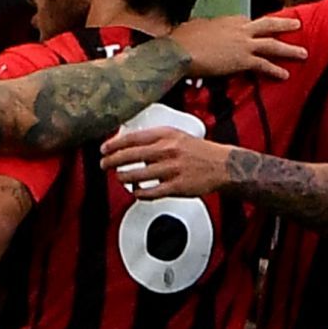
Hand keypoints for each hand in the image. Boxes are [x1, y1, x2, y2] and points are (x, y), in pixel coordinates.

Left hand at [98, 127, 234, 198]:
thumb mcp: (176, 135)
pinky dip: (139, 193)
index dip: (114, 144)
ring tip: (119, 177)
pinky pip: (150, 192)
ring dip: (123, 177)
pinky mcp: (176, 187)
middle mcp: (168, 150)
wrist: (223, 165)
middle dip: (112, 161)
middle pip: (130, 155)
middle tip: (104, 164)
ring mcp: (171, 169)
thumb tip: (129, 144)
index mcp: (166, 135)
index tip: (104, 149)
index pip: (132, 138)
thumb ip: (155, 139)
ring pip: (137, 175)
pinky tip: (136, 191)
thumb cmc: (198, 151)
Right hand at [169, 14, 305, 80]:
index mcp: (228, 20)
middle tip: (297, 24)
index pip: (248, 21)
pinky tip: (285, 75)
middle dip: (284, 24)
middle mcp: (240, 29)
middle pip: (268, 25)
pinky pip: (264, 65)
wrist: (180, 51)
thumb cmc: (182, 39)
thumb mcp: (194, 26)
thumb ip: (203, 27)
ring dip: (289, 49)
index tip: (258, 28)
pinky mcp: (243, 60)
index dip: (254, 26)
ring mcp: (244, 44)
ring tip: (303, 53)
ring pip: (273, 45)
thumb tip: (198, 29)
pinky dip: (275, 70)